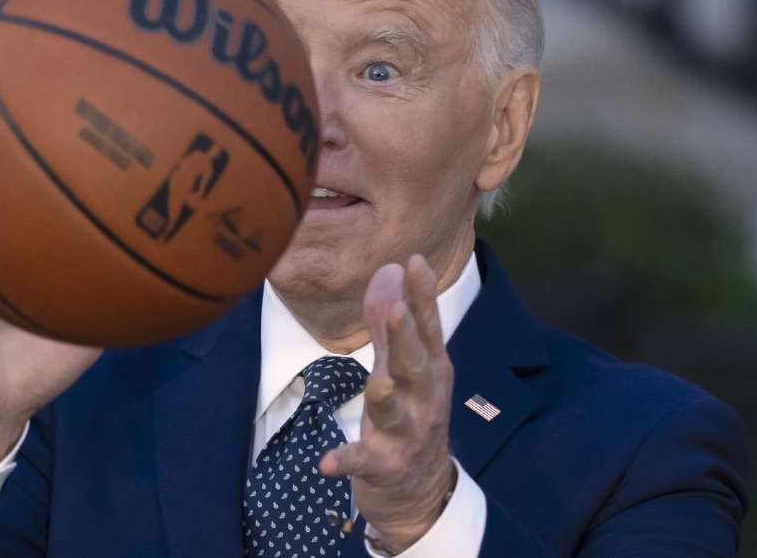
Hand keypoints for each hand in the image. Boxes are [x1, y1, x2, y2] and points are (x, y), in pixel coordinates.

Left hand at [319, 255, 456, 552]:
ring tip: (376, 383)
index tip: (415, 261)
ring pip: (395, 413)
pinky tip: (326, 462)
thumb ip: (390, 323)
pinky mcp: (384, 467)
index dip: (423, 297)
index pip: (427, 328)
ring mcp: (406, 435)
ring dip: (385, 398)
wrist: (422, 494)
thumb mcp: (401, 368)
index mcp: (430, 371)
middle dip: (406, 338)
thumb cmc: (410, 416)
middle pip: (415, 365)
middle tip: (396, 309)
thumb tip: (388, 269)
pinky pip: (364, 462)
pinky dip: (346, 461)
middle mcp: (424, 400)